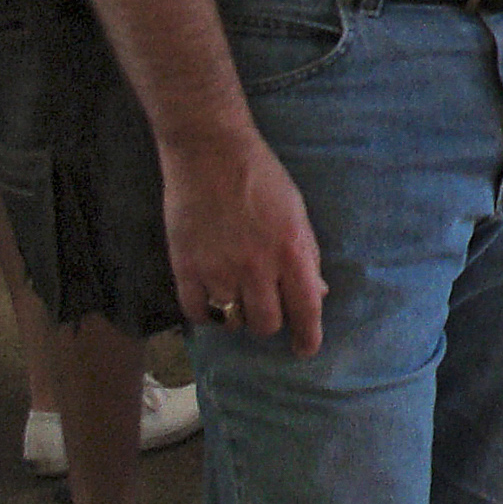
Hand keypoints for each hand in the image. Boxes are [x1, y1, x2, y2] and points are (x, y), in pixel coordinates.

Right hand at [162, 129, 326, 354]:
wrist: (211, 153)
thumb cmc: (262, 178)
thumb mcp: (297, 213)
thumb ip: (306, 255)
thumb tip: (317, 292)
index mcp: (291, 251)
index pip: (306, 308)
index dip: (309, 336)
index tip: (306, 350)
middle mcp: (257, 267)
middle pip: (266, 323)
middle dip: (271, 322)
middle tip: (268, 308)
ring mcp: (218, 270)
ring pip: (233, 321)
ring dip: (239, 317)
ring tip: (238, 298)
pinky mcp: (185, 268)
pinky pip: (197, 313)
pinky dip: (206, 314)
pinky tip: (212, 301)